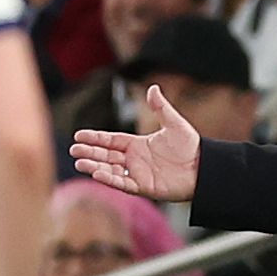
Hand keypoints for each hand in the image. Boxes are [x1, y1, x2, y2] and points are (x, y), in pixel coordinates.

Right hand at [70, 84, 202, 198]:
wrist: (204, 168)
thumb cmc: (191, 147)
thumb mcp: (174, 123)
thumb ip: (160, 107)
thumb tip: (152, 88)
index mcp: (138, 144)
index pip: (111, 140)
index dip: (95, 138)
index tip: (78, 135)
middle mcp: (135, 159)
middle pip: (106, 155)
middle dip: (89, 152)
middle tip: (73, 150)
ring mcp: (138, 174)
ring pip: (110, 170)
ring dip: (94, 166)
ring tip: (79, 163)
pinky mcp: (144, 187)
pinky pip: (123, 183)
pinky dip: (109, 179)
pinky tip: (97, 173)